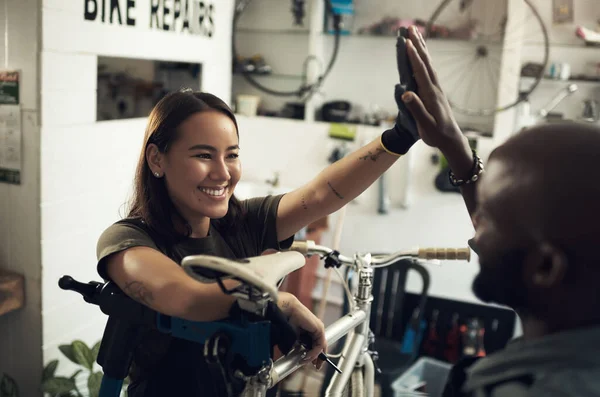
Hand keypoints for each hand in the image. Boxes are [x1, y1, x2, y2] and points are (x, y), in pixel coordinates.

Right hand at [277, 292, 326, 368]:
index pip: (317, 346)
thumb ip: (297, 346)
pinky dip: (314, 352)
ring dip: (313, 356)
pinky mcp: (319, 328)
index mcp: (311, 330)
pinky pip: (319, 344)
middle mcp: (317, 329)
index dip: (315, 355)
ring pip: (320, 347)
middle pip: (321, 347)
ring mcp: (319, 328)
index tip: (313, 364)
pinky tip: (307, 355)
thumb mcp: (294, 337)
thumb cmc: (288, 321)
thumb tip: (297, 356)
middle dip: (318, 358)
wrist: (287, 311)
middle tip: (315, 366)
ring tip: (305, 361)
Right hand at [401, 26, 464, 150]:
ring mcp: (436, 88)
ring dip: (421, 48)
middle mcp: (434, 88)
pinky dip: (424, 58)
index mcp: (430, 94)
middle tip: (410, 28)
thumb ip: (416, 109)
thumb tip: (406, 93)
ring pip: (428, 64)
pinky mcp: (435, 91)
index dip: (413, 56)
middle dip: (418, 44)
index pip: (421, 71)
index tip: (407, 42)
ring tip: (416, 34)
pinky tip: (422, 54)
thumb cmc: (437, 134)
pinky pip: (428, 70)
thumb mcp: (426, 125)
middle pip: (425, 62)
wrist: (451, 139)